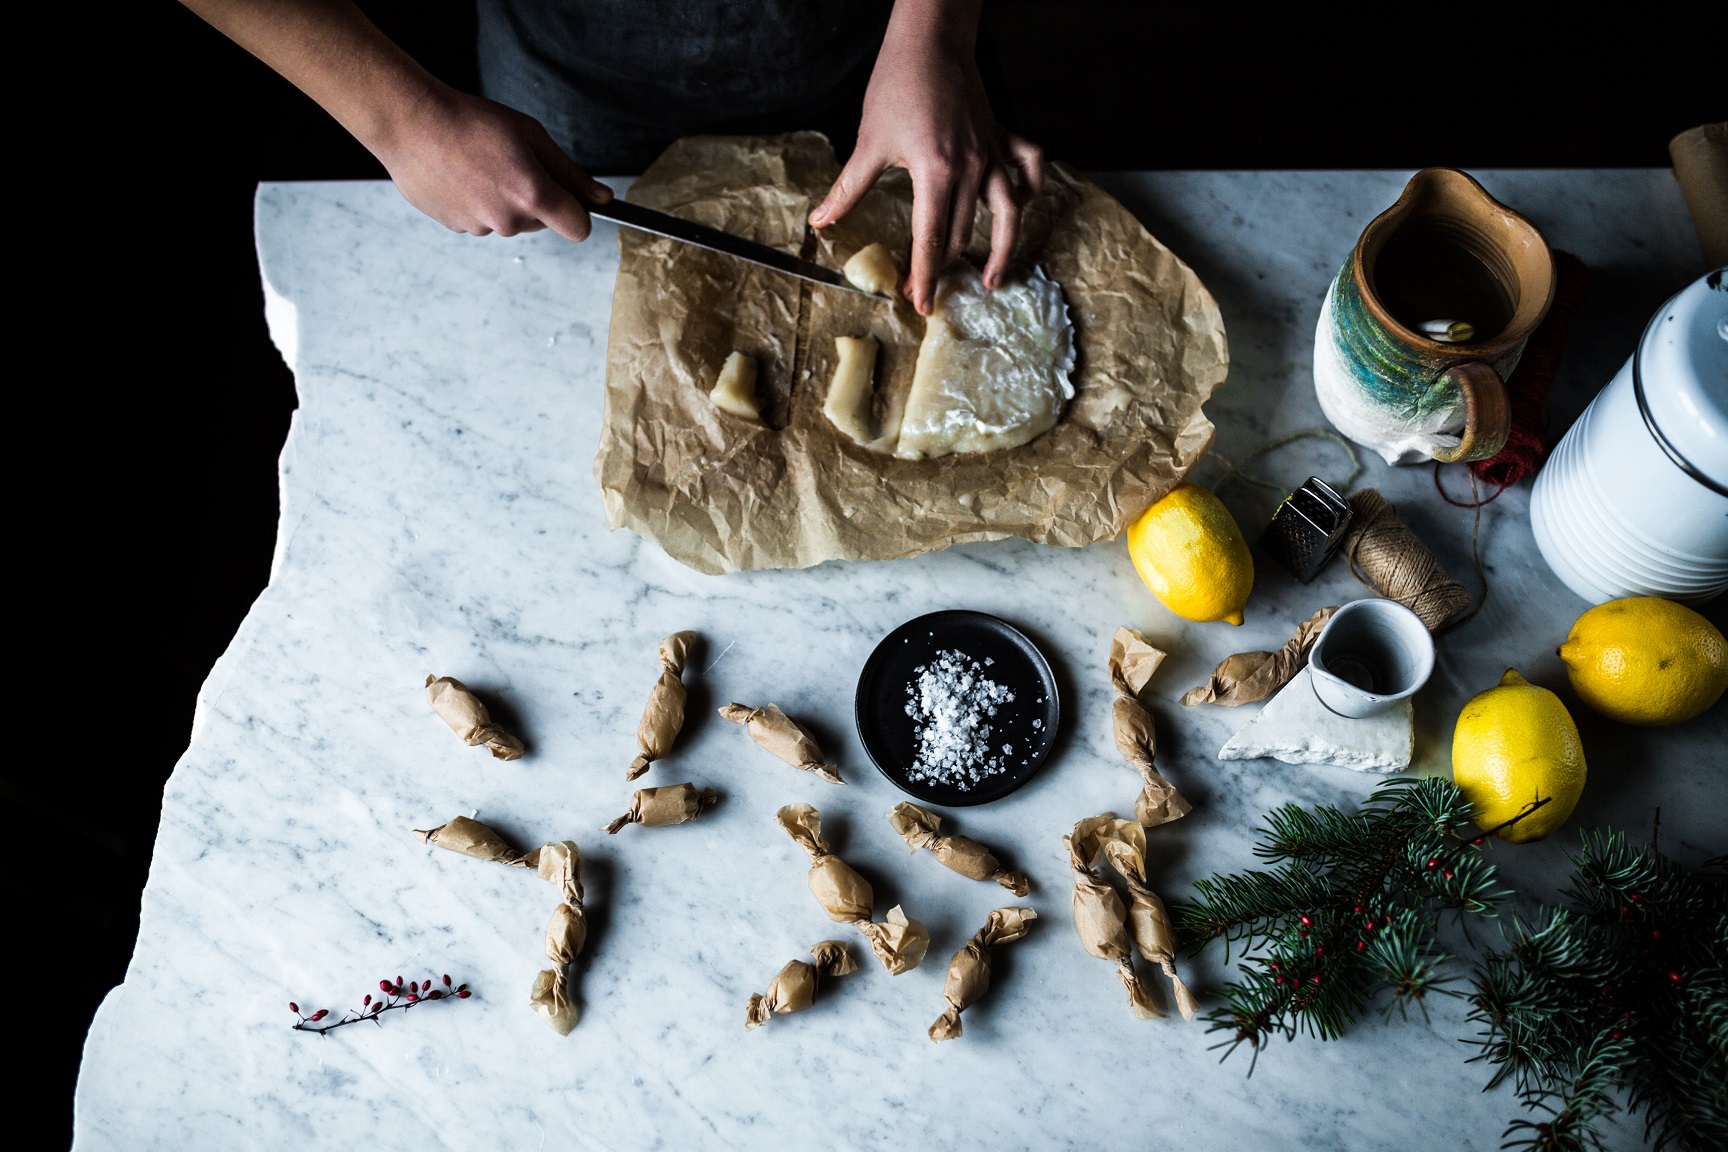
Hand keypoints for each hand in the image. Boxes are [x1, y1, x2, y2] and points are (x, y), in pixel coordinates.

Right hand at [373, 90, 612, 240]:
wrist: (410, 123)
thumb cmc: (470, 122)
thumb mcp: (530, 136)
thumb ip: (570, 173)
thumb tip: (602, 199)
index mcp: (532, 196)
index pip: (578, 228)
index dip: (578, 213)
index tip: (570, 197)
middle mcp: (508, 220)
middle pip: (542, 222)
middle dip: (536, 198)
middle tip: (511, 161)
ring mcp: (479, 227)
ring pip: (508, 221)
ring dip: (503, 200)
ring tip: (479, 164)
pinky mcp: (455, 227)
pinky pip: (480, 219)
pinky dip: (477, 202)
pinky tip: (460, 174)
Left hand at [808, 0, 1043, 312]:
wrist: (930, 40)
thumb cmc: (898, 84)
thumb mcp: (869, 141)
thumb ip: (849, 188)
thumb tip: (820, 220)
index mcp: (936, 173)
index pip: (931, 238)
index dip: (924, 275)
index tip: (919, 303)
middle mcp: (971, 168)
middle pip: (963, 232)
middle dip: (946, 266)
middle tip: (931, 290)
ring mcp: (991, 152)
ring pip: (1007, 211)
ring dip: (1000, 248)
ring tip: (991, 278)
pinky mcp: (1001, 135)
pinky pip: (1028, 167)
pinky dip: (1028, 188)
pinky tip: (1019, 206)